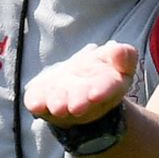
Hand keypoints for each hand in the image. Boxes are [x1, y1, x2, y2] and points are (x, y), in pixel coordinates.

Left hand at [23, 41, 137, 124]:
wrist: (77, 88)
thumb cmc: (100, 73)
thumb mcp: (115, 60)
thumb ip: (124, 55)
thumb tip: (119, 50)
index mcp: (107, 87)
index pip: (108, 89)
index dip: (103, 91)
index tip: (95, 95)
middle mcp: (83, 99)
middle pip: (82, 100)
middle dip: (78, 101)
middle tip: (75, 107)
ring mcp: (61, 100)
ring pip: (59, 104)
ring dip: (58, 104)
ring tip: (57, 107)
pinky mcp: (42, 99)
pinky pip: (37, 101)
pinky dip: (36, 102)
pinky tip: (34, 104)